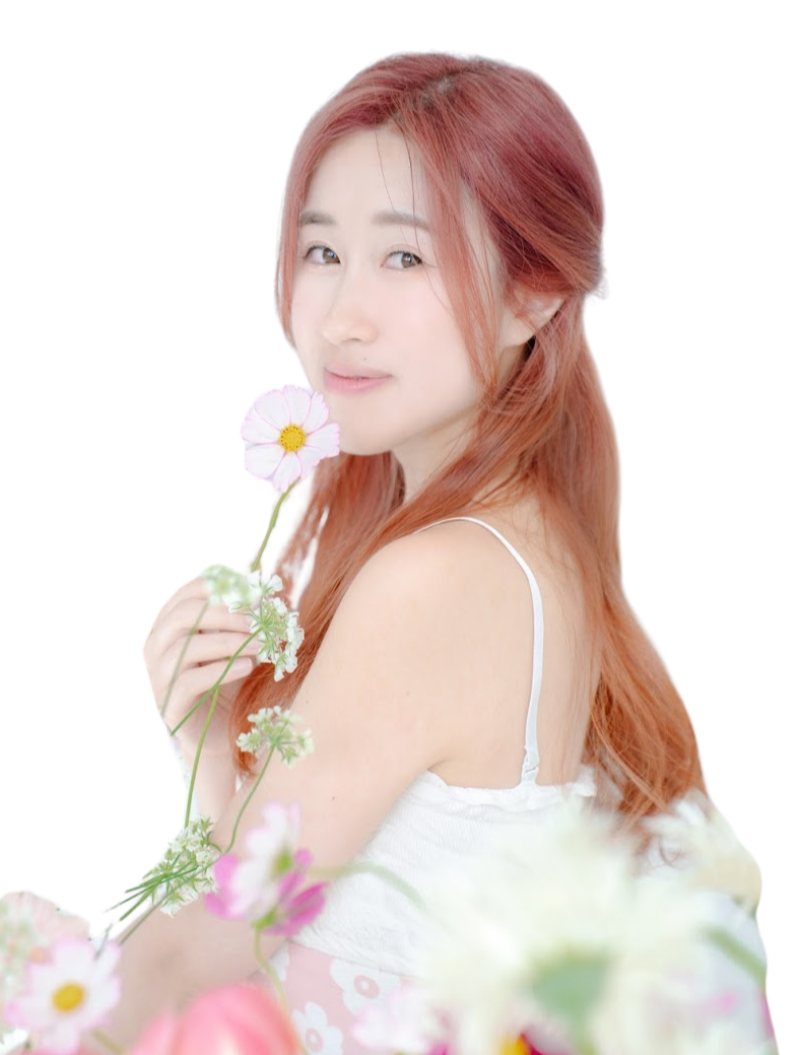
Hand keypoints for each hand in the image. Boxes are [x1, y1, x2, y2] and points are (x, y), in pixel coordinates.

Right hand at [142, 572, 258, 757]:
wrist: (222, 730)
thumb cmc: (229, 677)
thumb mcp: (236, 638)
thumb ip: (243, 606)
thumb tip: (260, 567)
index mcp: (167, 625)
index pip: (184, 593)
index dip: (218, 588)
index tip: (252, 592)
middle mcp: (154, 648)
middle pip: (181, 616)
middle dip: (224, 613)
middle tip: (258, 620)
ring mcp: (157, 677)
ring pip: (184, 648)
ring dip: (227, 642)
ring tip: (258, 645)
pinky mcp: (169, 704)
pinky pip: (190, 681)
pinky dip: (222, 669)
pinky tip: (247, 666)